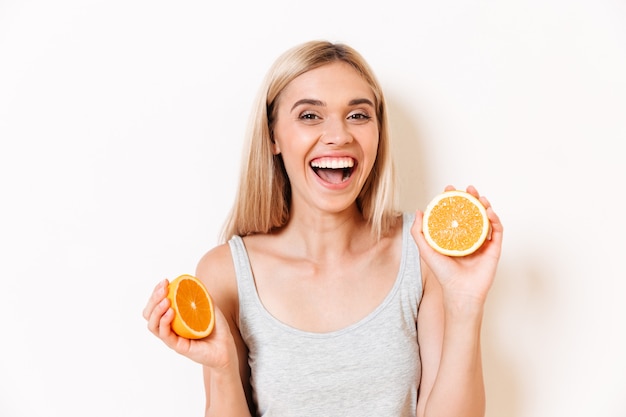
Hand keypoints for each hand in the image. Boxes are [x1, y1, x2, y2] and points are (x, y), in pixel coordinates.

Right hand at [142, 279, 237, 370]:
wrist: (227, 347)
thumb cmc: (217, 329)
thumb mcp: (209, 306)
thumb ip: (201, 295)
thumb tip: (193, 281)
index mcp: (173, 319)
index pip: (155, 305)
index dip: (156, 292)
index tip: (165, 281)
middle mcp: (169, 328)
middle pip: (149, 314)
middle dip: (153, 299)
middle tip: (164, 288)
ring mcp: (172, 338)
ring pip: (152, 325)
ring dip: (157, 310)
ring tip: (166, 300)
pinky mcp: (178, 346)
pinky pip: (165, 335)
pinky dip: (165, 322)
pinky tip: (171, 312)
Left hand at [411, 185, 503, 304]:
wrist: (460, 291)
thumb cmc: (443, 273)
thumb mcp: (426, 250)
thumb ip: (419, 232)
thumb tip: (419, 211)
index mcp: (455, 236)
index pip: (455, 213)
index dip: (454, 200)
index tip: (449, 189)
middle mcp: (469, 237)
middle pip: (472, 212)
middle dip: (471, 197)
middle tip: (468, 188)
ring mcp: (482, 242)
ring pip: (486, 218)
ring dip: (485, 204)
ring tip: (479, 196)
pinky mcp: (494, 248)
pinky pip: (497, 230)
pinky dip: (495, 219)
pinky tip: (488, 212)